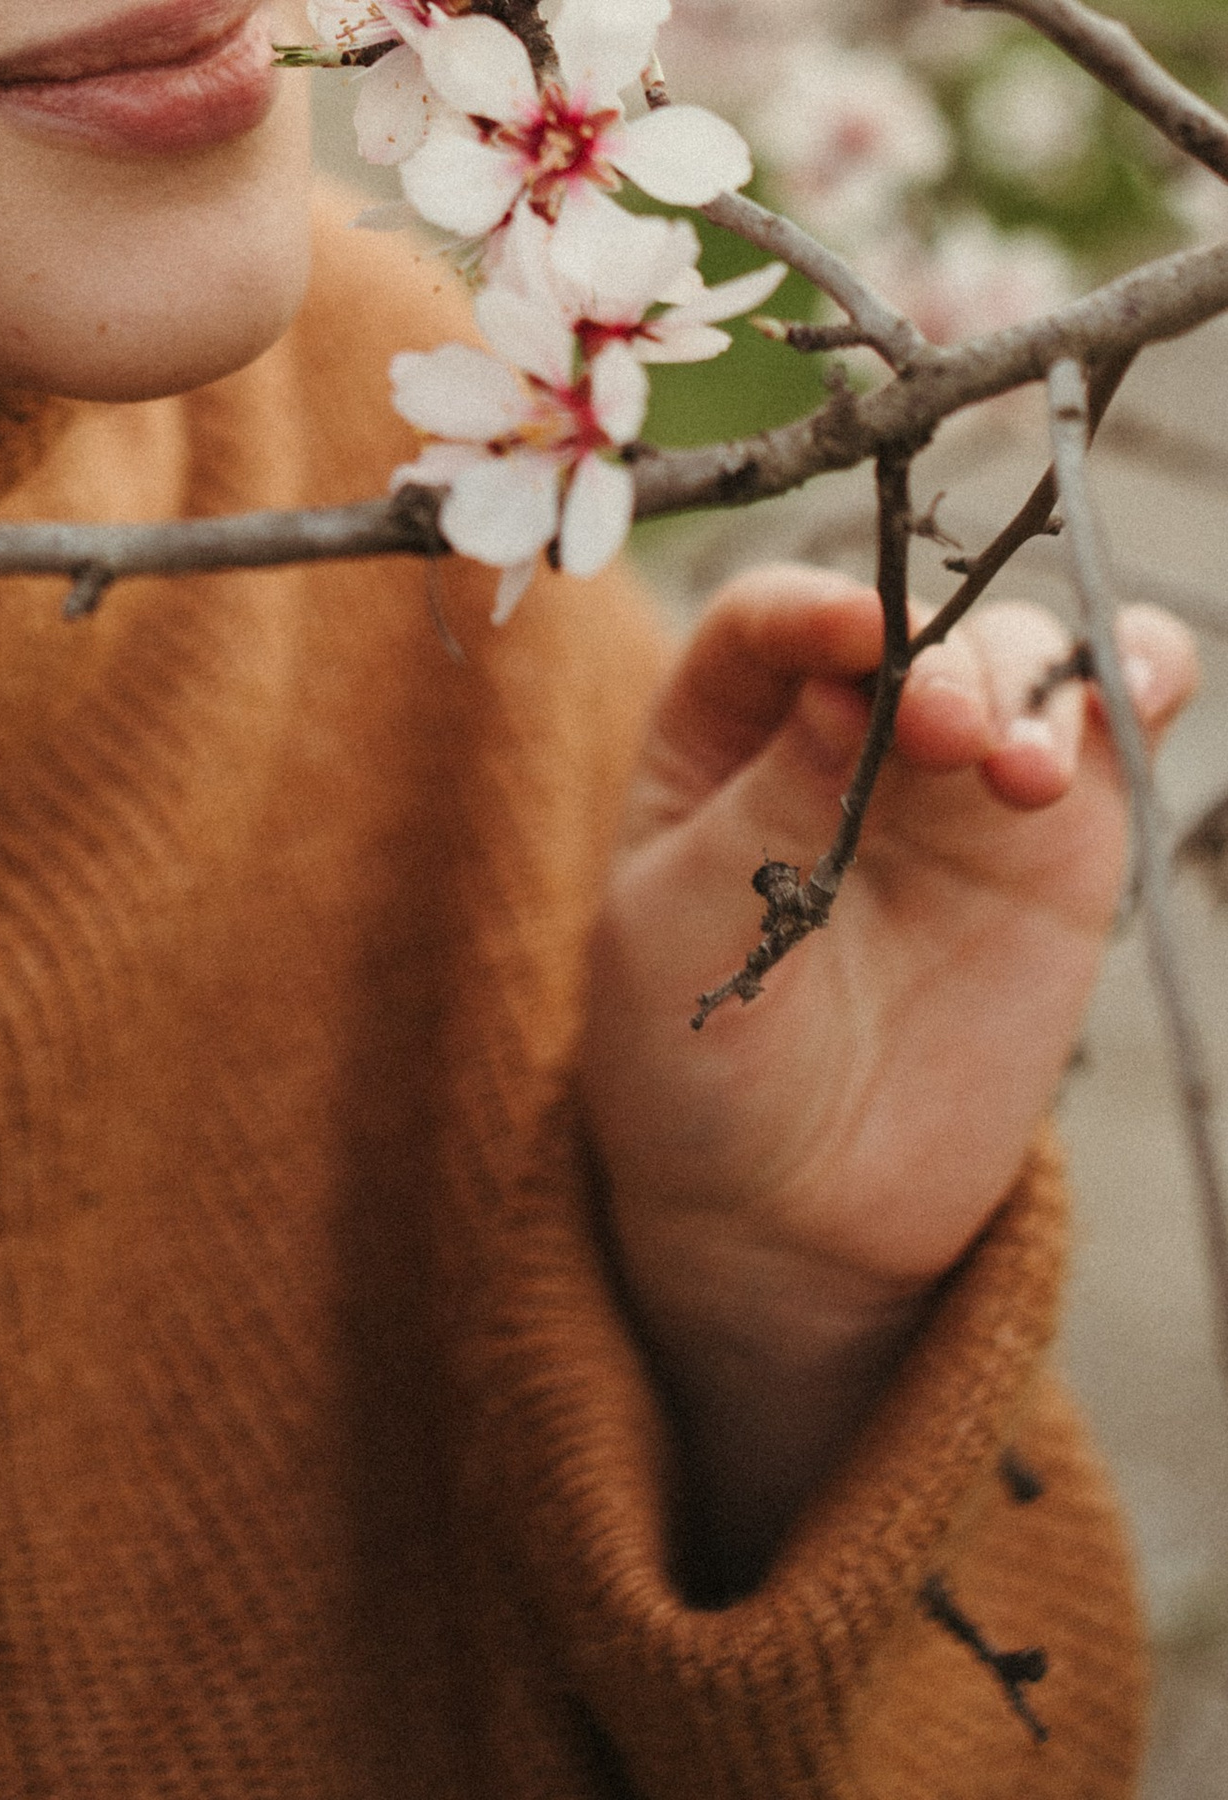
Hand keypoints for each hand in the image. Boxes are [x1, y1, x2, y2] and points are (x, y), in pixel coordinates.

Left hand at [581, 562, 1196, 1586]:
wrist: (788, 1212)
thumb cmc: (694, 1057)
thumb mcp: (683, 931)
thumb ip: (765, 811)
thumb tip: (847, 689)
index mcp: (720, 729)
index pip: (768, 623)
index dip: (815, 610)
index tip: (859, 635)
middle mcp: (845, 726)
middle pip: (909, 630)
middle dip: (935, 659)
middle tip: (942, 733)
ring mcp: (957, 781)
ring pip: (1018, 660)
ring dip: (1031, 683)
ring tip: (1018, 775)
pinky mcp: (1056, 846)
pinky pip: (1105, 729)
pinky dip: (1136, 676)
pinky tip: (1137, 686)